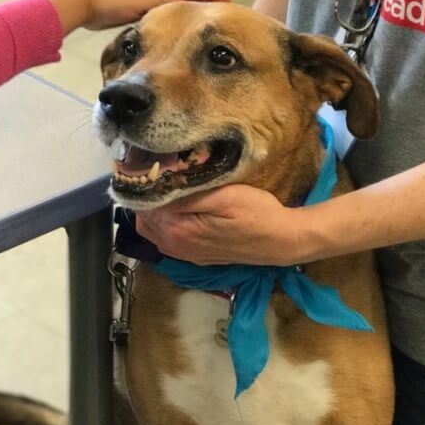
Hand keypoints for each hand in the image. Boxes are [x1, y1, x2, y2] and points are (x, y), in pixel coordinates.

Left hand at [48, 0, 230, 33]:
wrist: (83, 5)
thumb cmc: (108, 2)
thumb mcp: (135, 1)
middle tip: (225, 5)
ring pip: (174, 3)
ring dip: (191, 7)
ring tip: (207, 15)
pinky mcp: (136, 10)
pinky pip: (163, 12)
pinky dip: (175, 15)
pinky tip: (179, 23)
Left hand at [135, 184, 313, 266]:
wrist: (281, 240)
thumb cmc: (256, 213)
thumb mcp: (223, 196)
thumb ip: (186, 195)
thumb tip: (156, 189)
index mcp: (178, 231)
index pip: (144, 206)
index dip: (147, 185)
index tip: (156, 168)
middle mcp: (175, 247)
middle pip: (144, 220)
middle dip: (148, 199)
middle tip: (163, 177)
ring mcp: (185, 254)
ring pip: (153, 231)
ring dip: (156, 212)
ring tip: (170, 191)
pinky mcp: (195, 256)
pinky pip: (167, 240)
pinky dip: (166, 225)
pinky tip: (180, 210)